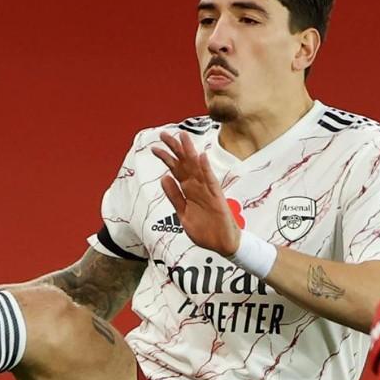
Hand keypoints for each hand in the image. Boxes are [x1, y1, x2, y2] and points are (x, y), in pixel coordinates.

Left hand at [151, 131, 240, 255]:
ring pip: (197, 168)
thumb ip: (174, 196)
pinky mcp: (217, 198)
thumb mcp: (183, 214)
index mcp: (189, 192)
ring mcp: (208, 191)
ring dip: (190, 152)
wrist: (223, 245)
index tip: (155, 147)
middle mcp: (197, 188)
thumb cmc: (206, 231)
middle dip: (175, 149)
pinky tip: (202, 157)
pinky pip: (211, 182)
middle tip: (164, 134)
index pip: (176, 171)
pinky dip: (206, 170)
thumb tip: (164, 178)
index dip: (166, 158)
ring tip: (183, 137)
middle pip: (185, 164)